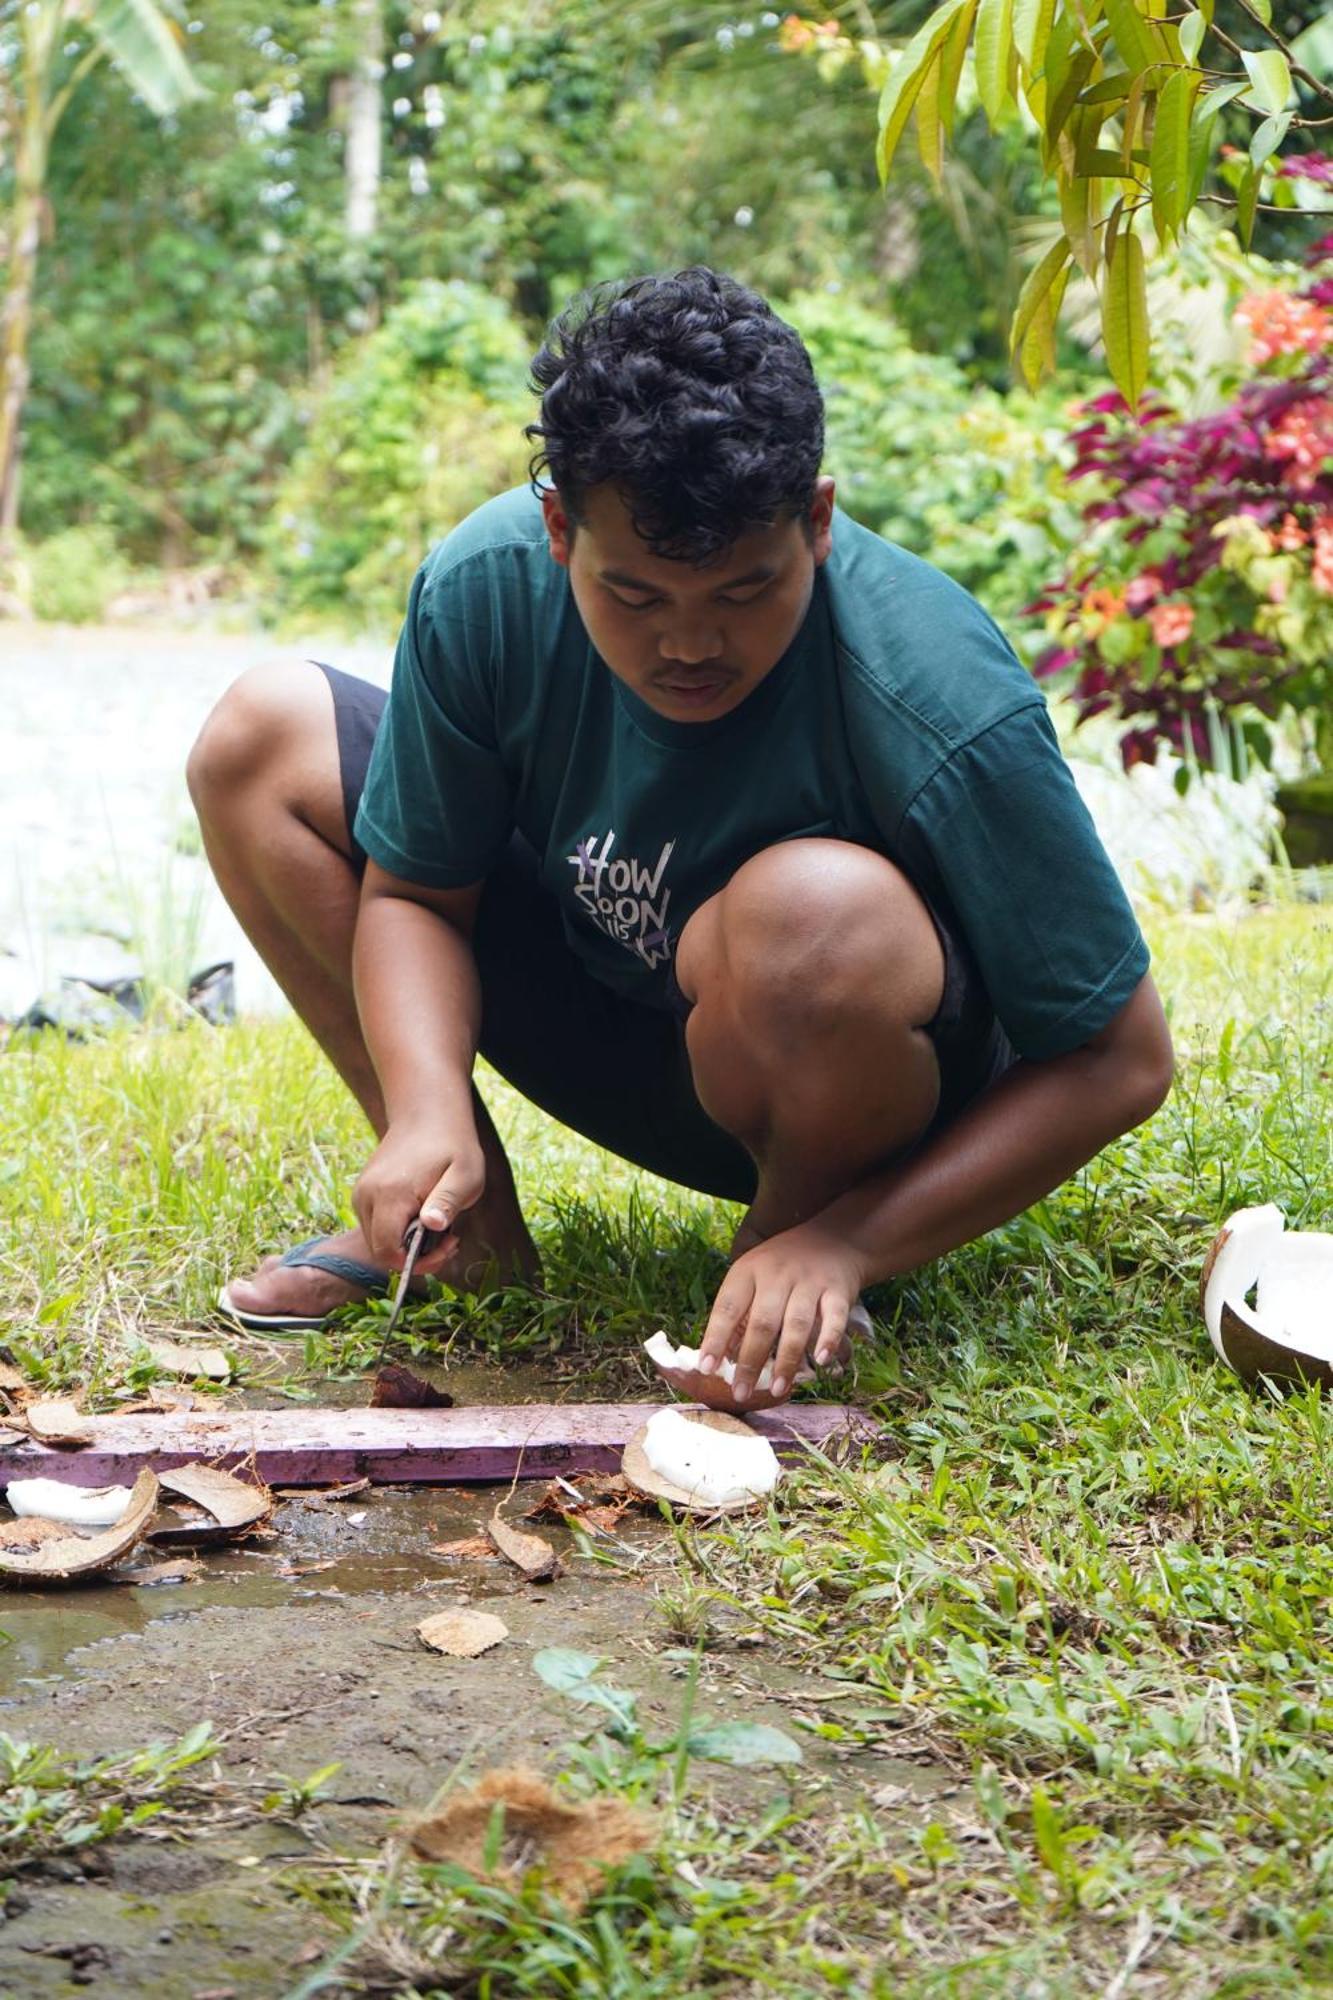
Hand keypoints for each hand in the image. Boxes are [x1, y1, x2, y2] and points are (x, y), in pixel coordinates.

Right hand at [353, 1122, 485, 1272]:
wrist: (428, 1115)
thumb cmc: (452, 1145)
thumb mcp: (465, 1175)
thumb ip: (447, 1202)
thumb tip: (432, 1226)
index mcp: (390, 1194)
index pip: (387, 1251)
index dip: (415, 1262)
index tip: (446, 1248)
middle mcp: (366, 1196)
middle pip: (379, 1250)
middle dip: (413, 1256)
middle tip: (449, 1240)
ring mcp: (361, 1193)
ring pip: (376, 1240)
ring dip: (406, 1244)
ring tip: (439, 1226)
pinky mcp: (363, 1192)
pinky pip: (376, 1225)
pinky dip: (398, 1231)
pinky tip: (424, 1217)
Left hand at [697, 1221, 867, 1405]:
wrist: (832, 1238)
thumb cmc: (781, 1267)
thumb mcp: (752, 1277)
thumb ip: (738, 1313)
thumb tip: (721, 1358)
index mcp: (748, 1271)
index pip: (728, 1307)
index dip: (716, 1338)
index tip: (707, 1367)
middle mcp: (777, 1275)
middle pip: (762, 1322)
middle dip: (750, 1361)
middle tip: (741, 1393)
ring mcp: (809, 1282)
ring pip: (796, 1324)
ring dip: (786, 1360)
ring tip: (776, 1389)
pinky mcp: (838, 1290)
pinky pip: (834, 1317)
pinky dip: (828, 1339)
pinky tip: (821, 1360)